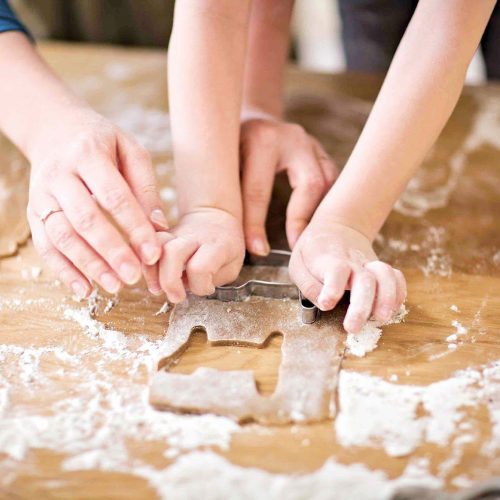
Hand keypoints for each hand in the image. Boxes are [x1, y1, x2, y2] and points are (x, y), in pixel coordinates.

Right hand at [26, 108, 167, 298]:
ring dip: (88, 265)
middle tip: (133, 276)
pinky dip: (63, 270)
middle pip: (85, 219)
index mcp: (88, 154)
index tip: (153, 253)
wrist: (54, 128)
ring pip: (62, 235)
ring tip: (114, 286)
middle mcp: (60, 174)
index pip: (114, 197)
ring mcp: (42, 195)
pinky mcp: (34, 212)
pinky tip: (84, 289)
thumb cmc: (102, 142)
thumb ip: (145, 186)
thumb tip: (160, 227)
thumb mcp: (130, 150)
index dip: (134, 227)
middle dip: (111, 251)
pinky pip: (45, 245)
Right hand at [143, 208, 244, 302]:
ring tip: (158, 289)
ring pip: (154, 247)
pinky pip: (144, 247)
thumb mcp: (232, 265)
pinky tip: (152, 280)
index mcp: (216, 244)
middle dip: (170, 281)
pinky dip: (145, 266)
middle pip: (172, 253)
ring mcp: (174, 234)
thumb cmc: (225, 246)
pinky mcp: (160, 235)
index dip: (201, 285)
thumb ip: (215, 278)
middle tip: (176, 297)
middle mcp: (192, 236)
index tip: (208, 288)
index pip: (200, 267)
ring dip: (152, 272)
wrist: (213, 217)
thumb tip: (190, 287)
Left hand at [240, 114, 338, 254]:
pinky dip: (326, 205)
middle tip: (296, 247)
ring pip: (329, 183)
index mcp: (261, 140)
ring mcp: (312, 143)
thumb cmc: (233, 146)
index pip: (259, 190)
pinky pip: (333, 181)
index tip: (258, 250)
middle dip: (302, 219)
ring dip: (320, 214)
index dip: (256, 225)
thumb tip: (243, 242)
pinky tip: (318, 224)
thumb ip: (232, 195)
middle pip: (310, 184)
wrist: (251, 118)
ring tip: (310, 239)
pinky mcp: (322, 152)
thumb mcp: (225, 163)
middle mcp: (292, 138)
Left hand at [289, 220, 406, 332]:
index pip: (336, 269)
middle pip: (364, 279)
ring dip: (387, 298)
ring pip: (386, 276)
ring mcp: (369, 265)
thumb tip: (322, 303)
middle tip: (352, 327)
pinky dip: (399, 294)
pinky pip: (397, 278)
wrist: (336, 229)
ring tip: (381, 318)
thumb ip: (308, 285)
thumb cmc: (314, 251)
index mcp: (330, 259)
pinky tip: (391, 310)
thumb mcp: (298, 264)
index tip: (327, 303)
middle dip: (361, 306)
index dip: (333, 287)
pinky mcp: (380, 270)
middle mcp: (353, 261)